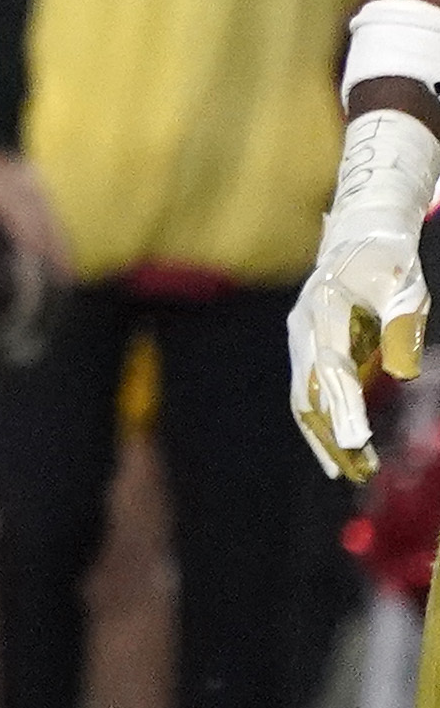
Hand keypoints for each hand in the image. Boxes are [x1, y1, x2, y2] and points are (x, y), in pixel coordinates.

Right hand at [292, 110, 436, 484]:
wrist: (361, 234)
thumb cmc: (389, 262)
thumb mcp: (404, 289)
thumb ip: (402, 330)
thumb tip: (401, 377)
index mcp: (323, 313)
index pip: (332, 373)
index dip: (344, 411)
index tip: (359, 445)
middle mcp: (303, 331)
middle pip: (309, 394)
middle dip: (331, 436)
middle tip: (357, 473)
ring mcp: (302, 341)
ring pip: (306, 398)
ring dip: (327, 435)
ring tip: (353, 470)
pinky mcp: (311, 349)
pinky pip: (312, 392)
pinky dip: (325, 421)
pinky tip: (343, 446)